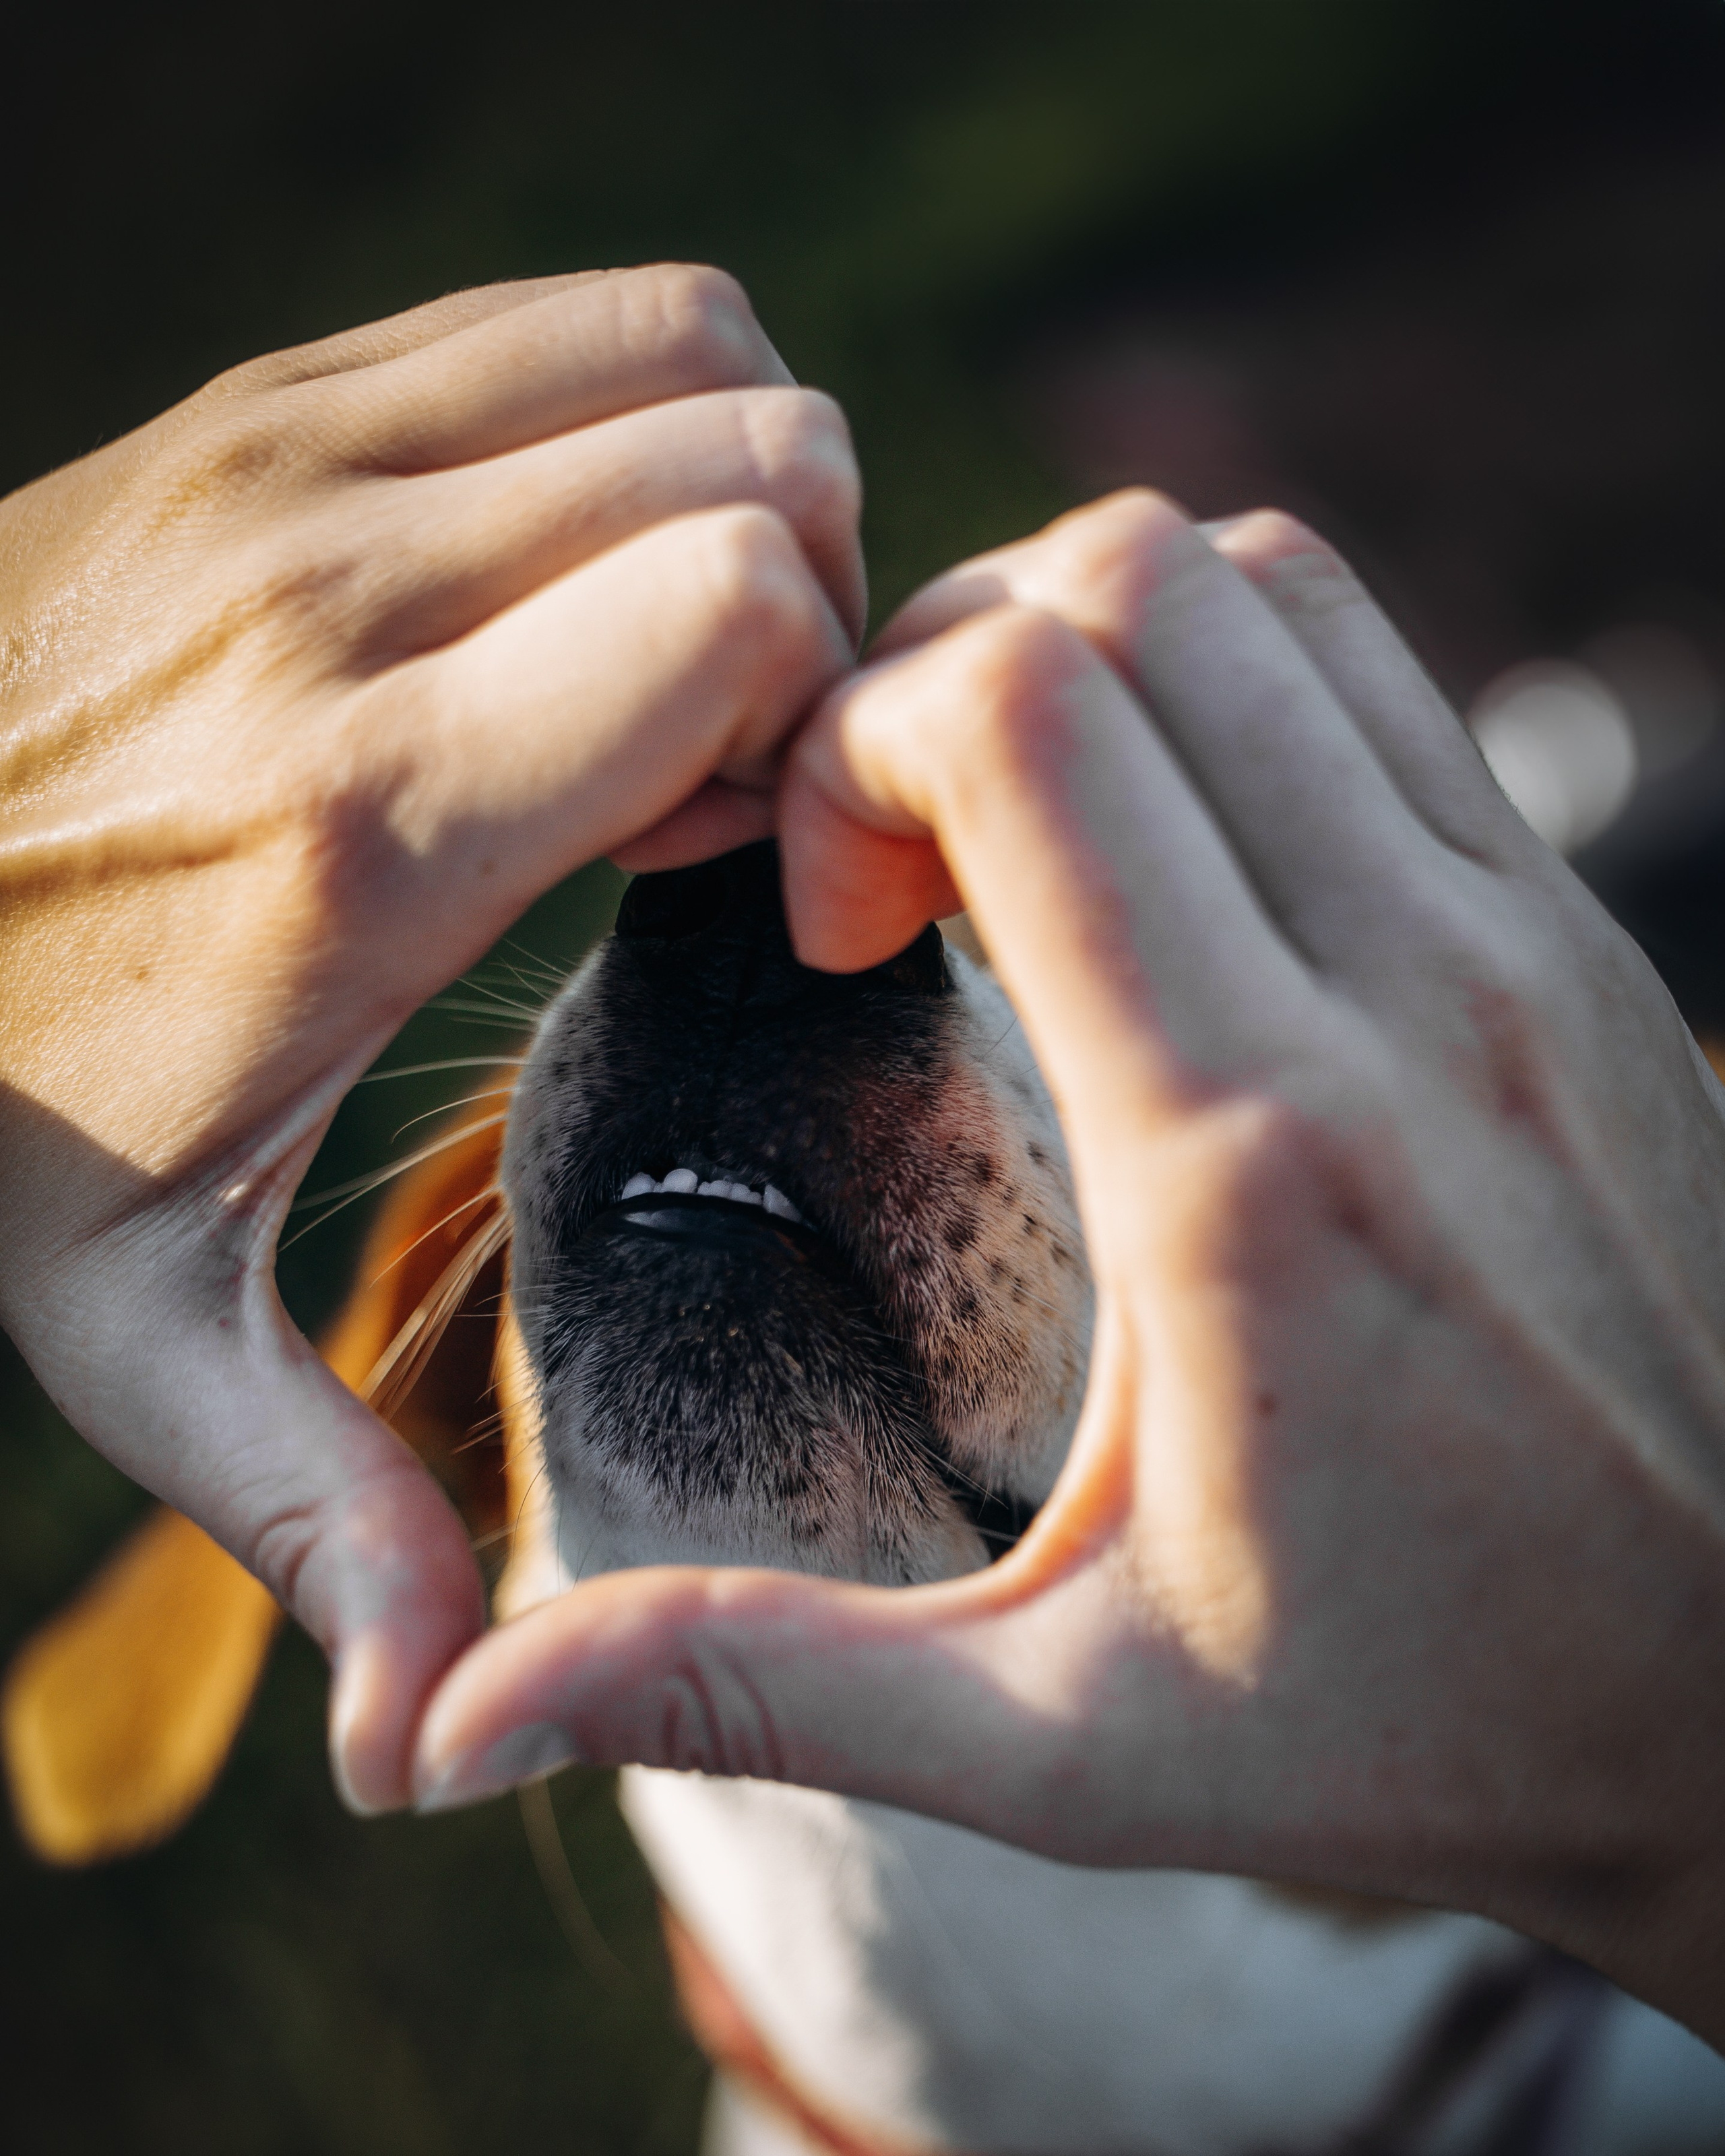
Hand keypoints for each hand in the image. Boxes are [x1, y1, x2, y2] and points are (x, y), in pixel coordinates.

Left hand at [0, 265, 860, 1811]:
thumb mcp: (142, 1339)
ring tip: (638, 666)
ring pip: (701, 358)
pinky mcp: (263, 396)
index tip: (734, 858)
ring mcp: (292, 461)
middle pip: (758, 471)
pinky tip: (567, 573)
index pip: (747, 614)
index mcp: (368, 830)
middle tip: (699, 772)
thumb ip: (323, 1524)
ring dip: (730, 509)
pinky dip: (642, 418)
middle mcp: (340, 603)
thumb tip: (427, 1762)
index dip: (811, 730)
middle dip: (803, 623)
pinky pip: (587, 319)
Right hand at [414, 492, 1724, 2043]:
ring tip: (1029, 844)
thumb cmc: (1416, 1730)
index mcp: (1243, 1160)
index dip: (855, 751)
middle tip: (904, 870)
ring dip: (1096, 654)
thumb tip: (462, 1723)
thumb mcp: (1058, 1743)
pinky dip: (1235, 693)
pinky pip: (1383, 679)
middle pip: (1134, 586)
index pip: (1024, 717)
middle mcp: (1407, 997)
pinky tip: (1180, 873)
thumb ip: (748, 1684)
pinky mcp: (1587, 943)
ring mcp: (1527, 943)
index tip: (831, 927)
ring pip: (1269, 587)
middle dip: (947, 670)